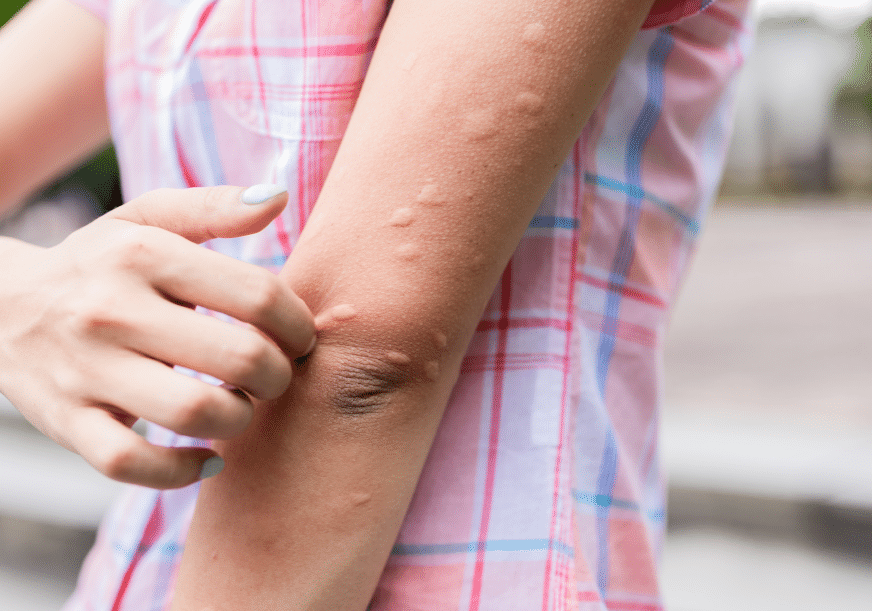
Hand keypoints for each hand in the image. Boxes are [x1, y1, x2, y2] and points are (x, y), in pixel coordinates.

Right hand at [0, 185, 314, 488]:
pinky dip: (182, 470)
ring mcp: (85, 369)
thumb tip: (278, 197)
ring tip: (240, 406)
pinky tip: (207, 456)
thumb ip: (214, 206)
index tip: (299, 338)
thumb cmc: (99, 263)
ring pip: (194, 412)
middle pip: (240, 358)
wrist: (0, 305)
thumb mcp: (147, 218)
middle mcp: (113, 309)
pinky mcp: (65, 422)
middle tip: (275, 375)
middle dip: (280, 376)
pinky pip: (132, 463)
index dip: (299, 325)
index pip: (259, 295)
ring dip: (240, 419)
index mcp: (144, 253)